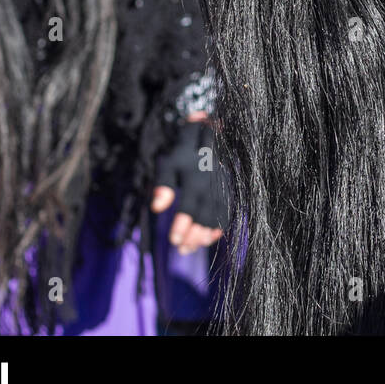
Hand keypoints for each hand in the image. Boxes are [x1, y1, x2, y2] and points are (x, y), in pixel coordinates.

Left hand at [153, 111, 224, 254]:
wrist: (211, 134)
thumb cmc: (183, 152)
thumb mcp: (169, 163)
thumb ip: (163, 184)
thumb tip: (156, 208)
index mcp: (195, 175)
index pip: (190, 204)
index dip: (182, 223)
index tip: (173, 240)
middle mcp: (212, 183)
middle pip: (205, 213)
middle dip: (194, 234)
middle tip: (180, 249)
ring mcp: (222, 187)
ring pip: (217, 215)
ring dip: (205, 234)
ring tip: (189, 248)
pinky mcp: (228, 189)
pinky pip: (227, 211)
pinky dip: (219, 227)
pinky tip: (208, 240)